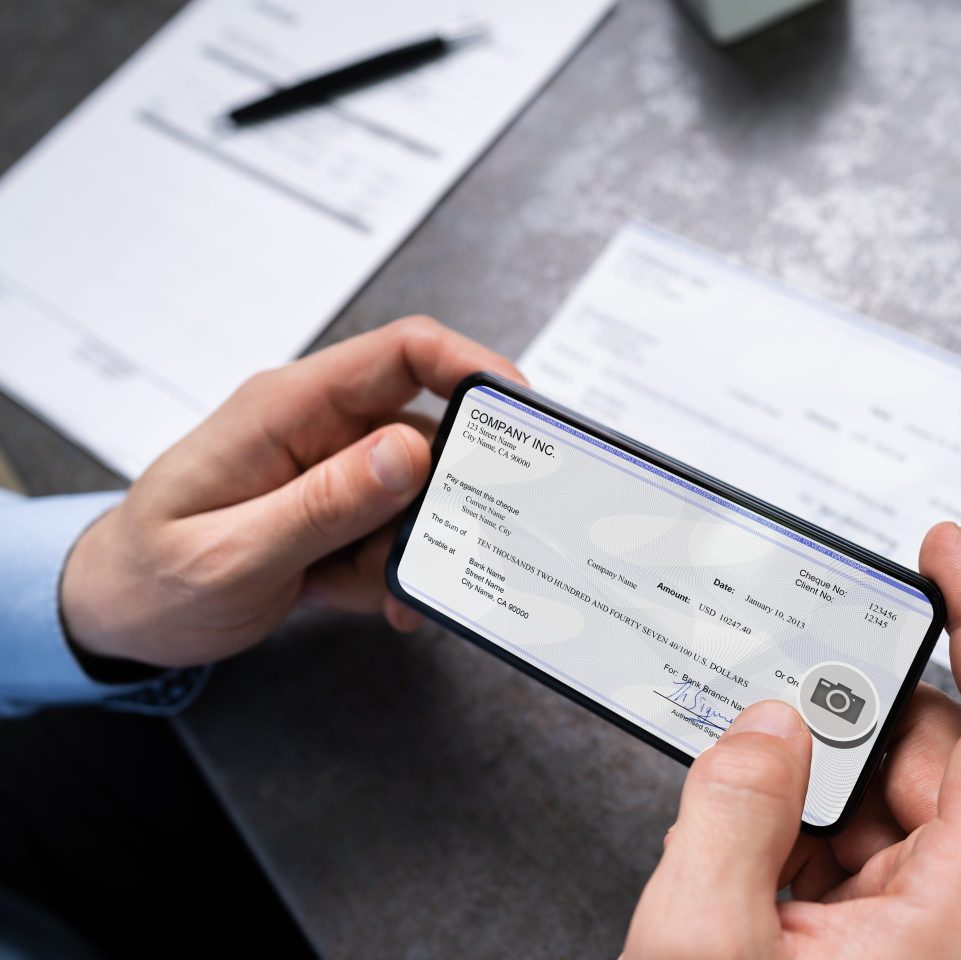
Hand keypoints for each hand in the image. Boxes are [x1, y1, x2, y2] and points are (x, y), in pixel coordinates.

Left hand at [61, 316, 523, 668]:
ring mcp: (332, 470)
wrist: (115, 614)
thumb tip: (410, 451)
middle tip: (461, 539)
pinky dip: (395, 572)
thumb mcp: (230, 555)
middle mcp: (319, 428)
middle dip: (454, 488)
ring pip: (421, 492)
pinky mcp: (341, 510)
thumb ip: (321, 504)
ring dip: (416, 546)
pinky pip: (399, 530)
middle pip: (428, 424)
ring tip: (375, 589)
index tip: (523, 413)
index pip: (400, 352)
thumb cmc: (149, 577)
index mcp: (286, 409)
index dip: (472, 366)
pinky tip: (368, 600)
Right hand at [623, 521, 960, 959]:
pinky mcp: (886, 943)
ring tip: (741, 792)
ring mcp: (926, 928)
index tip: (944, 554)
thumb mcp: (706, 945)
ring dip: (810, 781)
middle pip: (932, 754)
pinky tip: (743, 839)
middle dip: (846, 713)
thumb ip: (731, 815)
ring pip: (886, 799)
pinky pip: (854, 847)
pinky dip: (798, 826)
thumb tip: (766, 724)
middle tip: (774, 688)